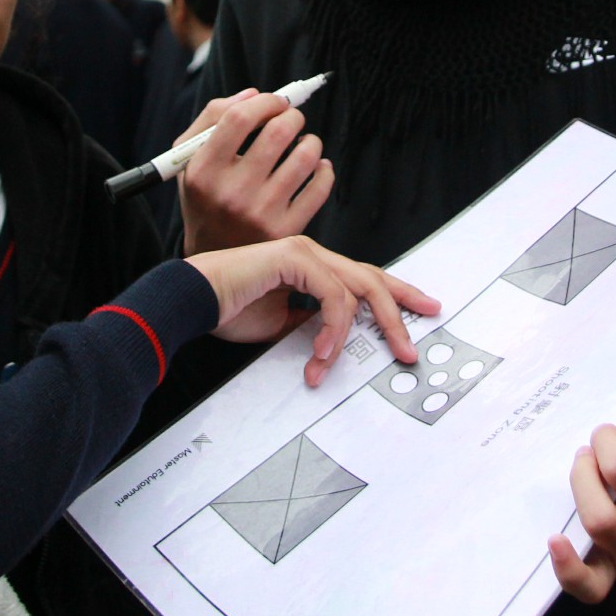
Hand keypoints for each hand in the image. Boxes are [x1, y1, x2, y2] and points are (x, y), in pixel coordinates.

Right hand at [178, 88, 333, 254]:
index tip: (274, 102)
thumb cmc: (205, 198)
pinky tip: (316, 167)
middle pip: (277, 132)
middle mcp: (231, 193)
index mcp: (203, 170)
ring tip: (303, 144)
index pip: (239, 117)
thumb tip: (254, 94)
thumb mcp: (189, 158)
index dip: (265, 101)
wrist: (214, 260)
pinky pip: (320, 187)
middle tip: (291, 120)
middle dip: (292, 116)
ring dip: (311, 141)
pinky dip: (324, 169)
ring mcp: (260, 214)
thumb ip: (212, 117)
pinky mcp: (286, 231)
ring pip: (304, 157)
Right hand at [183, 235, 437, 385]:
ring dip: (357, 333)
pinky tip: (323, 351)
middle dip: (400, 309)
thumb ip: (310, 327)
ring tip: (339, 363)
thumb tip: (335, 342)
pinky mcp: (294, 258)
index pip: (362, 280)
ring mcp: (305, 252)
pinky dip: (333, 326)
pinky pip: (333, 295)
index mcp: (311, 266)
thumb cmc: (228, 310)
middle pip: (372, 279)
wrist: (193, 300)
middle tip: (412, 344)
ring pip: (358, 289)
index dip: (395, 296)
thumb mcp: (281, 326)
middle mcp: (312, 254)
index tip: (422, 313)